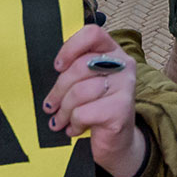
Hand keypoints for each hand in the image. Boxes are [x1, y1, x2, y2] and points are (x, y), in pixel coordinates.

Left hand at [44, 25, 147, 176]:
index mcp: (112, 51)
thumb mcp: (86, 83)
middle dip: (58, 90)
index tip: (58, 66)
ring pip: (79, 92)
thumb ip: (76, 68)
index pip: (92, 33)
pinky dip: (74, 123)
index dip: (70, 47)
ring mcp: (125, 86)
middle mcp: (123, 64)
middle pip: (80, 66)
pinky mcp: (122, 109)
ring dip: (64, 111)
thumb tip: (51, 67)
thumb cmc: (96, 108)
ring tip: (60, 121)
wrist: (117, 143)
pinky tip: (74, 129)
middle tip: (50, 106)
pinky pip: (84, 112)